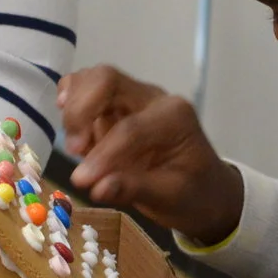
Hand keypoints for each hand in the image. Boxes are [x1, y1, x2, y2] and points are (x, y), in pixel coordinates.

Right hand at [57, 64, 242, 242]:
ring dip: (75, 106)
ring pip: (94, 78)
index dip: (102, 154)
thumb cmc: (192, 194)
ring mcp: (134, 96)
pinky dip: (73, 100)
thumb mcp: (170, 198)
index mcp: (175, 117)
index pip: (130, 128)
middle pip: (107, 80)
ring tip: (76, 144)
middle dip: (82, 111)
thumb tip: (97, 188)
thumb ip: (134, 189)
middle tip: (75, 149)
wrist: (206, 189)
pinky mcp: (118, 103)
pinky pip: (88, 87)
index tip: (81, 181)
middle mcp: (154, 98)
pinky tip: (70, 124)